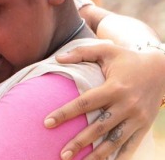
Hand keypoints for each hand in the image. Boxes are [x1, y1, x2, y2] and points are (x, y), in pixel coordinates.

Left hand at [44, 44, 164, 159]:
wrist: (162, 70)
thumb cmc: (128, 59)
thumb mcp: (106, 50)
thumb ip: (81, 53)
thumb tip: (57, 59)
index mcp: (114, 88)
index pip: (84, 103)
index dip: (65, 113)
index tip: (47, 122)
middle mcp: (126, 105)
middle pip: (98, 128)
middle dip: (79, 142)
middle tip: (62, 154)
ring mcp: (137, 118)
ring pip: (114, 141)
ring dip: (97, 155)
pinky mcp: (144, 126)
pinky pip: (131, 145)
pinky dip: (119, 157)